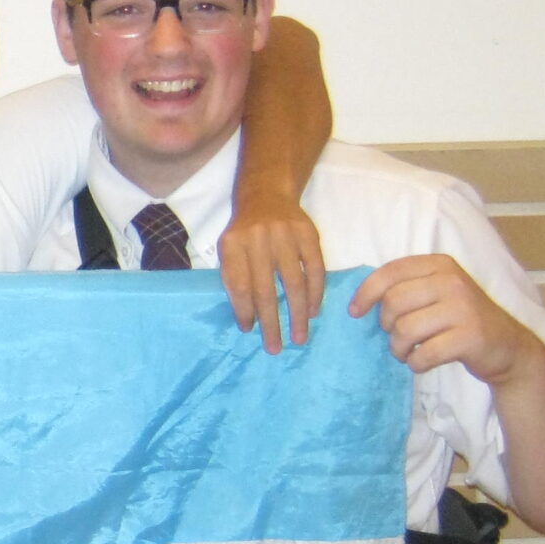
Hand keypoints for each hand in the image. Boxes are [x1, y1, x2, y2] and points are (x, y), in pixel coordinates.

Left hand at [218, 191, 323, 352]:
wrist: (267, 195)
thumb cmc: (244, 232)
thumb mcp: (229, 249)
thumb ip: (234, 277)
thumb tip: (248, 319)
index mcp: (233, 245)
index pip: (238, 285)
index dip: (244, 310)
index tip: (250, 331)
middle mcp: (258, 239)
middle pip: (265, 289)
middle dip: (271, 322)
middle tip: (275, 348)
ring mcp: (285, 236)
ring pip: (293, 282)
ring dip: (297, 314)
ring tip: (299, 337)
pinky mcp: (309, 234)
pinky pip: (314, 269)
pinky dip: (315, 292)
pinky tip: (313, 311)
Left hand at [349, 253, 541, 384]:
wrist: (507, 347)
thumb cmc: (460, 320)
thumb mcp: (436, 293)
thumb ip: (405, 288)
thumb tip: (358, 302)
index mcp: (440, 265)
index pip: (390, 272)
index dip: (365, 293)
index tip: (354, 312)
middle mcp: (453, 281)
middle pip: (393, 303)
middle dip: (387, 326)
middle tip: (399, 337)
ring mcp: (464, 308)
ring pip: (405, 330)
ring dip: (400, 348)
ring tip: (410, 352)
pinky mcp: (471, 337)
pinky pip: (424, 354)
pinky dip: (416, 364)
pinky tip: (424, 362)